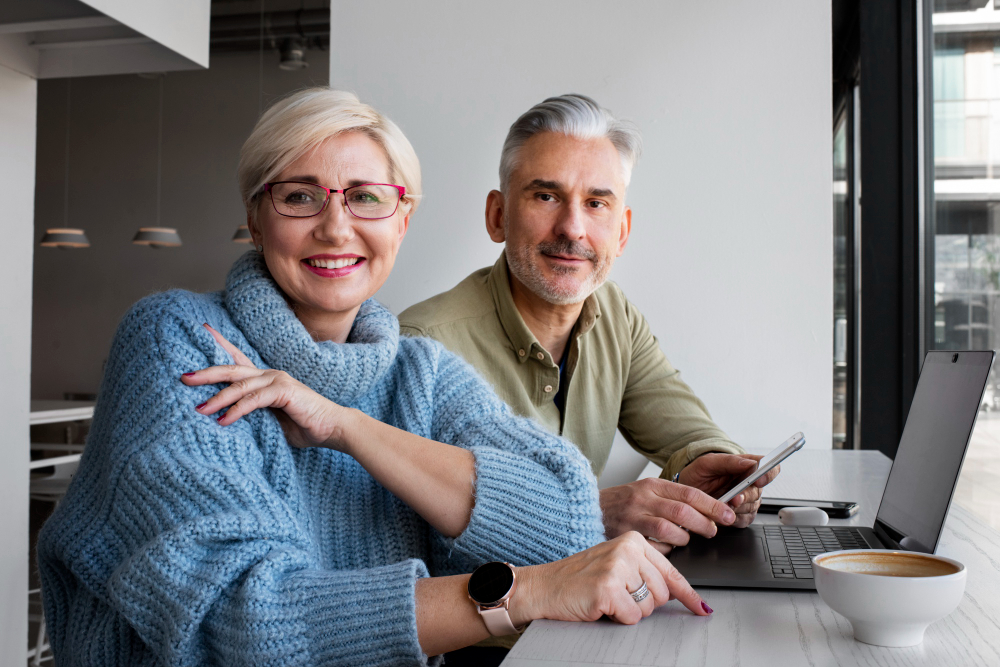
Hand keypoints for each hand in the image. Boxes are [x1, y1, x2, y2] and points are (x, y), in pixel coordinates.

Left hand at [181, 324, 347, 449]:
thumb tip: (225, 422)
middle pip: (231, 369)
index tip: (203, 329)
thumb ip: (253, 415)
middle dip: (206, 372)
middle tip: (183, 378)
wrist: (333, 428)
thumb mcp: (272, 420)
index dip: (220, 344)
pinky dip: (237, 410)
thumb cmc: (304, 425)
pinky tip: (223, 421)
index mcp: (265, 380)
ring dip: (217, 398)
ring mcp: (277, 381)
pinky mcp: (284, 392)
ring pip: (239, 386)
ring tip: (199, 410)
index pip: (238, 359)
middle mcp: (269, 375)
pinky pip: (254, 400)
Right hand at [513, 532, 711, 625]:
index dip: (688, 595)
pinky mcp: (608, 587)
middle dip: (643, 604)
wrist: (544, 586)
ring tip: (607, 597)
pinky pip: (632, 617)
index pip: (671, 572)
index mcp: (633, 540)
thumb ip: (645, 572)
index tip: (701, 608)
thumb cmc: (578, 578)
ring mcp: (617, 567)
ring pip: (649, 607)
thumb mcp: (616, 565)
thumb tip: (679, 593)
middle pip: (662, 594)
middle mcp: (628, 548)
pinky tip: (600, 605)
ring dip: (629, 611)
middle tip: (618, 596)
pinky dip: (618, 618)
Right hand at [600, 478, 736, 553]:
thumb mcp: (644, 492)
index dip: (713, 505)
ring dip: (683, 539)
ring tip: (684, 540)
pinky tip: (664, 549)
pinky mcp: (624, 536)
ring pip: (669, 531)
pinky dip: (664, 551)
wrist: (585, 510)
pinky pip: (653, 548)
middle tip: (712, 531)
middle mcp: (642, 499)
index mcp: (651, 485)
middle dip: (704, 524)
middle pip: (683, 512)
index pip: (690, 493)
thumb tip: (704, 512)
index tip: (727, 514)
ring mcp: (632, 518)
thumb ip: (670, 499)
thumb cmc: (620, 504)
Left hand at [677, 453, 780, 527]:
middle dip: (745, 496)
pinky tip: (723, 515)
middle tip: (733, 498)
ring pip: (751, 507)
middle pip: (758, 491)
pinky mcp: (742, 515)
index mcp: (747, 467)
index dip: (768, 474)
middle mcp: (750, 484)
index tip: (759, 479)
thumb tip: (749, 463)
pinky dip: (734, 519)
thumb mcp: (707, 463)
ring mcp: (747, 500)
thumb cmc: (698, 474)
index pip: (769, 468)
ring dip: (737, 508)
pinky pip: (745, 520)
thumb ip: (728, 461)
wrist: (687, 492)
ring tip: (723, 505)